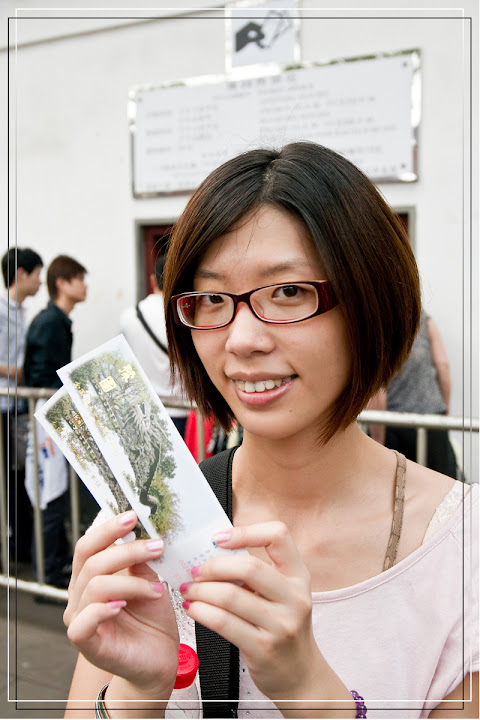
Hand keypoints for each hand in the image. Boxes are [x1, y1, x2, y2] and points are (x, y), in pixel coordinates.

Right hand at [64, 511, 178, 694]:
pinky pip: (84, 620)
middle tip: (157, 546)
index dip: (108, 529)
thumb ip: (140, 561)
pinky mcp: (84, 641)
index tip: (133, 516)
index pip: (89, 545)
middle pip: (92, 561)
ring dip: (132, 582)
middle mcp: (80, 594)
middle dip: (126, 550)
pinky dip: (105, 608)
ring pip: (96, 585)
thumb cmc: (152, 619)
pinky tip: (123, 605)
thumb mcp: (150, 581)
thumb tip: (144, 533)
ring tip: (157, 588)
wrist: (159, 657)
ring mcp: (80, 617)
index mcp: (91, 575)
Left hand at [179, 521, 321, 701]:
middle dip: (213, 566)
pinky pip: (223, 623)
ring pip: (230, 596)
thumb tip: (214, 551)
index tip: (218, 539)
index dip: (246, 532)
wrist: (300, 674)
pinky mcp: (263, 648)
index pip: (278, 535)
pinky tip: (193, 608)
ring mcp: (281, 624)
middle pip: (248, 567)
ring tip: (189, 590)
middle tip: (196, 570)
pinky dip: (201, 611)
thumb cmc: (282, 627)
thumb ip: (258, 572)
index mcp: (298, 575)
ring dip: (201, 590)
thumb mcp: (282, 594)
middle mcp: (294, 597)